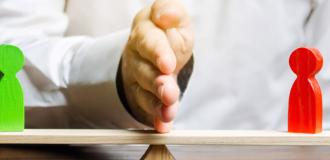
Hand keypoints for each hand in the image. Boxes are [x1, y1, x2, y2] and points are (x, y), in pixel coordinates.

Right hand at [121, 0, 192, 132]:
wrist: (156, 49)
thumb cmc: (167, 32)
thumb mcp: (172, 16)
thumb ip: (170, 10)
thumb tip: (166, 15)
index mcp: (144, 33)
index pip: (149, 42)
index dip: (158, 53)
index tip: (167, 64)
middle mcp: (138, 57)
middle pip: (145, 71)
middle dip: (157, 83)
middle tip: (168, 93)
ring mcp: (138, 78)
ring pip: (145, 92)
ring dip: (156, 104)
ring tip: (168, 112)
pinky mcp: (143, 95)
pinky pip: (147, 107)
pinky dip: (156, 118)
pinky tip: (163, 126)